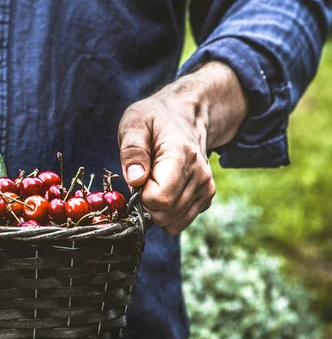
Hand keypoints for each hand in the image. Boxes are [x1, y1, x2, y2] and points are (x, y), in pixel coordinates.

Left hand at [118, 62, 247, 234]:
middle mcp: (201, 175)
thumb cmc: (155, 119)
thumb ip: (133, 151)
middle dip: (146, 203)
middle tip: (144, 178)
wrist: (185, 116)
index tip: (138, 175)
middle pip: (165, 214)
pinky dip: (167, 212)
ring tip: (155, 182)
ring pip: (173, 223)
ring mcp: (206, 188)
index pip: (159, 199)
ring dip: (156, 209)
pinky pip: (179, 222)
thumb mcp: (135, 124)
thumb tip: (135, 180)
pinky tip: (165, 188)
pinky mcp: (206, 198)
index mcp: (182, 156)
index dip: (140, 193)